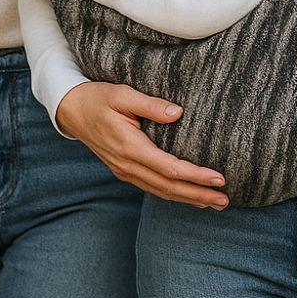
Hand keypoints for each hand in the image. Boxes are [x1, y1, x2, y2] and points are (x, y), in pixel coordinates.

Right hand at [56, 81, 229, 207]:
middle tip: (225, 200)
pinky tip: (188, 196)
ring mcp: (125, 171)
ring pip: (161, 192)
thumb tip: (178, 113)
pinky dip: (173, 194)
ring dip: (188, 199)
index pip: (170, 169)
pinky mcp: (125, 170)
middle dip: (198, 195)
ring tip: (214, 203)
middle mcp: (128, 165)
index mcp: (130, 147)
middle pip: (169, 187)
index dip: (196, 176)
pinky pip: (153, 188)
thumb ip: (150, 105)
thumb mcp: (122, 94)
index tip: (219, 179)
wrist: (71, 110)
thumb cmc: (98, 98)